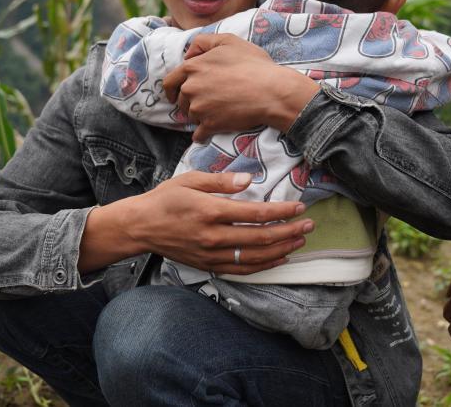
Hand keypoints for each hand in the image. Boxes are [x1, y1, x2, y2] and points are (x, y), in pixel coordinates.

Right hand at [126, 171, 314, 275]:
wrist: (141, 227)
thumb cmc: (166, 199)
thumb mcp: (190, 180)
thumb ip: (221, 181)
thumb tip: (248, 180)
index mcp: (211, 211)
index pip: (256, 214)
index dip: (282, 212)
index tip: (299, 207)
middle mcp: (213, 236)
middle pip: (261, 238)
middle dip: (289, 231)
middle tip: (309, 225)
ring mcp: (211, 254)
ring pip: (255, 257)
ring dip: (281, 249)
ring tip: (300, 241)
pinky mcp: (209, 265)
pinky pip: (242, 269)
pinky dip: (264, 265)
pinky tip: (279, 258)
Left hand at [162, 33, 318, 140]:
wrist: (270, 91)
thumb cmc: (252, 64)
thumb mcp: (228, 41)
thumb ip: (203, 42)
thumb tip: (188, 54)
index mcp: (192, 67)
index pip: (169, 81)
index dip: (171, 89)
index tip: (174, 95)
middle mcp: (191, 88)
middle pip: (181, 100)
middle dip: (189, 101)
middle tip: (205, 101)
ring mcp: (199, 108)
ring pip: (191, 116)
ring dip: (199, 116)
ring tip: (216, 111)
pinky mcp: (210, 125)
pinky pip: (199, 134)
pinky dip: (201, 135)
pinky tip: (206, 134)